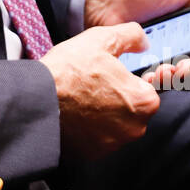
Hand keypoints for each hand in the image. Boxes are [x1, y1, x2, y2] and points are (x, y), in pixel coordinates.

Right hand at [39, 23, 161, 158]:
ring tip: (83, 94)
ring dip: (106, 110)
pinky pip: (98, 136)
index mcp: (143, 101)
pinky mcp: (92, 153)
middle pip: (135, 106)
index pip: (153, 87)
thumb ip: (131, 36)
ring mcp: (113, 144)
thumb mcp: (102, 39)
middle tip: (97, 81)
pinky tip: (76, 110)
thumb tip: (143, 42)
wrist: (36, 102)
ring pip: (117, 122)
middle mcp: (134, 128)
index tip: (126, 74)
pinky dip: (91, 126)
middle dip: (121, 94)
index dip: (140, 76)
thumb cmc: (68, 72)